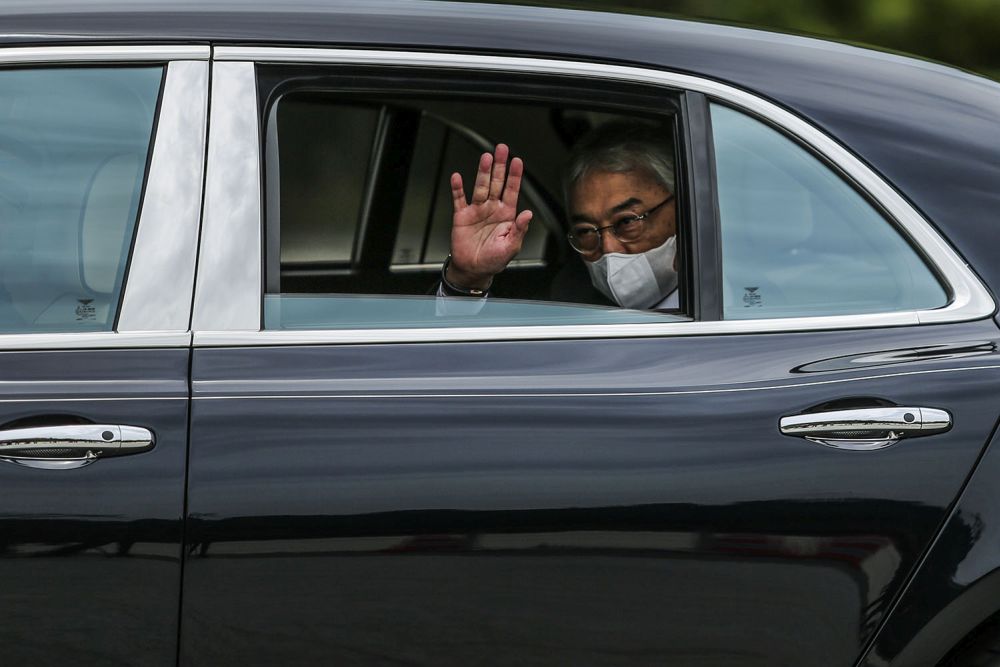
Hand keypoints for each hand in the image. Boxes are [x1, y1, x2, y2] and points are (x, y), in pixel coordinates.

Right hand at [448, 144, 532, 289]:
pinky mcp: (462, 216)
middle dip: (500, 166)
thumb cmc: (494, 260)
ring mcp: (477, 210)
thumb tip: (528, 214)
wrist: (473, 269)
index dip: (515, 176)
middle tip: (501, 150)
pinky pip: (459, 199)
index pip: (512, 191)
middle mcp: (492, 208)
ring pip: (480, 187)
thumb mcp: (511, 247)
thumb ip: (520, 230)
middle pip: (497, 183)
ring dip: (482, 172)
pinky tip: (457, 177)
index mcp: (507, 215)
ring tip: (485, 159)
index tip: (517, 161)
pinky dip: (458, 188)